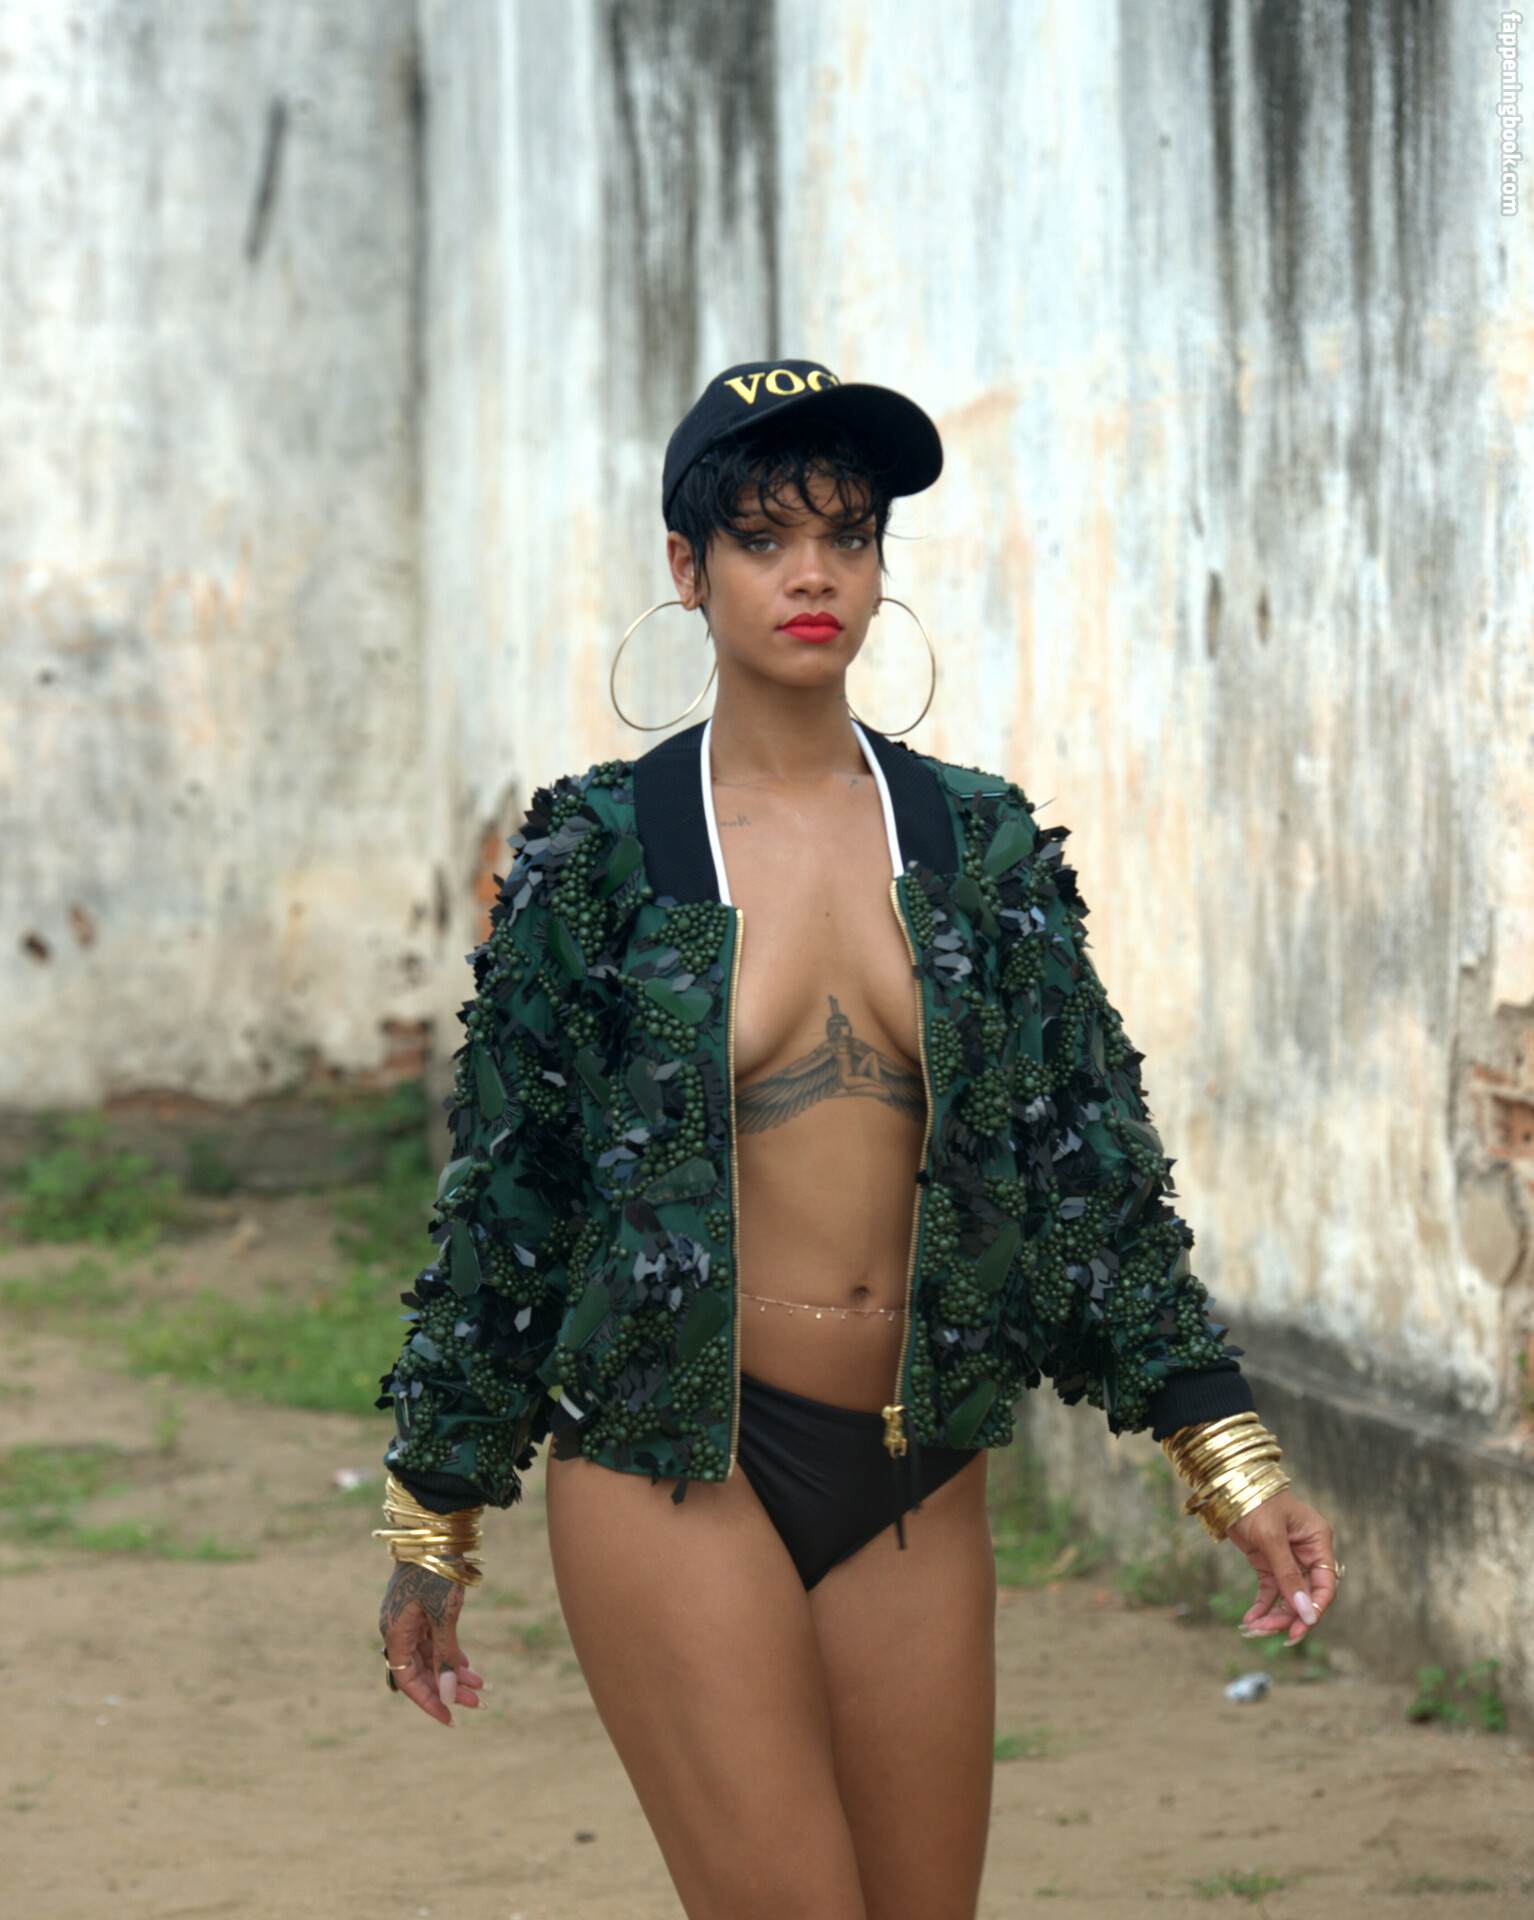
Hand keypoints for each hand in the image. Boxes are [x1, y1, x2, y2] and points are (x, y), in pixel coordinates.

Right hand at [378, 1561, 486, 1724]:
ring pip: (430, 1656)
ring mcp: (409, 1619)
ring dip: (454, 1671)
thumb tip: (448, 1695)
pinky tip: (468, 1665)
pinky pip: (434, 1640)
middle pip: (422, 1671)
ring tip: (481, 1685)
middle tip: (478, 1702)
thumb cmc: (437, 1570)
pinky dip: (450, 1652)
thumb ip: (445, 1656)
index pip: (409, 1681)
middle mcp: (398, 1630)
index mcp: (394, 1634)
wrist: (437, 1530)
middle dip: (448, 1688)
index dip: (429, 1702)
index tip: (451, 1718)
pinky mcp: (421, 1609)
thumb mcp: (444, 1616)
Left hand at [1224, 1490, 1337, 1645]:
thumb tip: (1306, 1612)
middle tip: (1268, 1631)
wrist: (1227, 1483)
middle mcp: (1307, 1553)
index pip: (1325, 1585)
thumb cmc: (1255, 1500)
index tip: (1299, 1630)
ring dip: (1273, 1615)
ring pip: (1287, 1596)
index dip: (1315, 1609)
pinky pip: (1270, 1590)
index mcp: (1318, 1542)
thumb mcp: (1271, 1537)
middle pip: (1305, 1595)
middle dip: (1289, 1616)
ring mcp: (1287, 1558)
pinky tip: (1250, 1619)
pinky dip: (1262, 1605)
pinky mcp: (1268, 1561)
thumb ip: (1288, 1574)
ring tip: (1254, 1628)